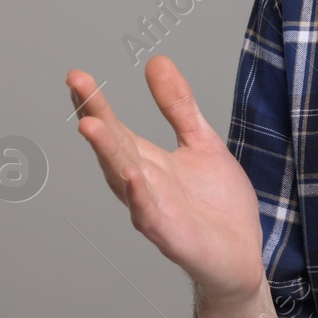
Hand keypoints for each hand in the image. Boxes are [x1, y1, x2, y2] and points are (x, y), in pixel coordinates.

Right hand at [66, 55, 266, 306]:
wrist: (241, 256)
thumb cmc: (217, 205)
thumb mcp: (201, 142)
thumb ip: (178, 106)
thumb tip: (156, 61)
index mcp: (148, 162)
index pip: (115, 129)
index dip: (95, 104)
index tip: (76, 76)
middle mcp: (142, 186)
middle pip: (113, 147)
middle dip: (94, 116)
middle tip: (77, 84)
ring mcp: (153, 211)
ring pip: (124, 179)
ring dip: (108, 152)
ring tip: (91, 124)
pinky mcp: (171, 237)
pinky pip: (150, 215)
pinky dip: (140, 196)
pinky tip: (132, 175)